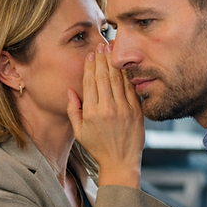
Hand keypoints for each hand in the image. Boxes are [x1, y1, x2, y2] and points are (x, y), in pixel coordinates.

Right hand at [67, 41, 143, 187]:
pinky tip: (124, 65)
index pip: (89, 82)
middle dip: (102, 59)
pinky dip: (126, 75)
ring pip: (117, 79)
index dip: (89, 66)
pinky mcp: (136, 111)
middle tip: (101, 45)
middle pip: (103, 76)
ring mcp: (123, 109)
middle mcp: (107, 108)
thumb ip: (73, 110)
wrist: (120, 161)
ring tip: (112, 49)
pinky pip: (130, 88)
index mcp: (91, 113)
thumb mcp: (79, 132)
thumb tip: (70, 91)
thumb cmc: (98, 147)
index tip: (90, 55)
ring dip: (114, 62)